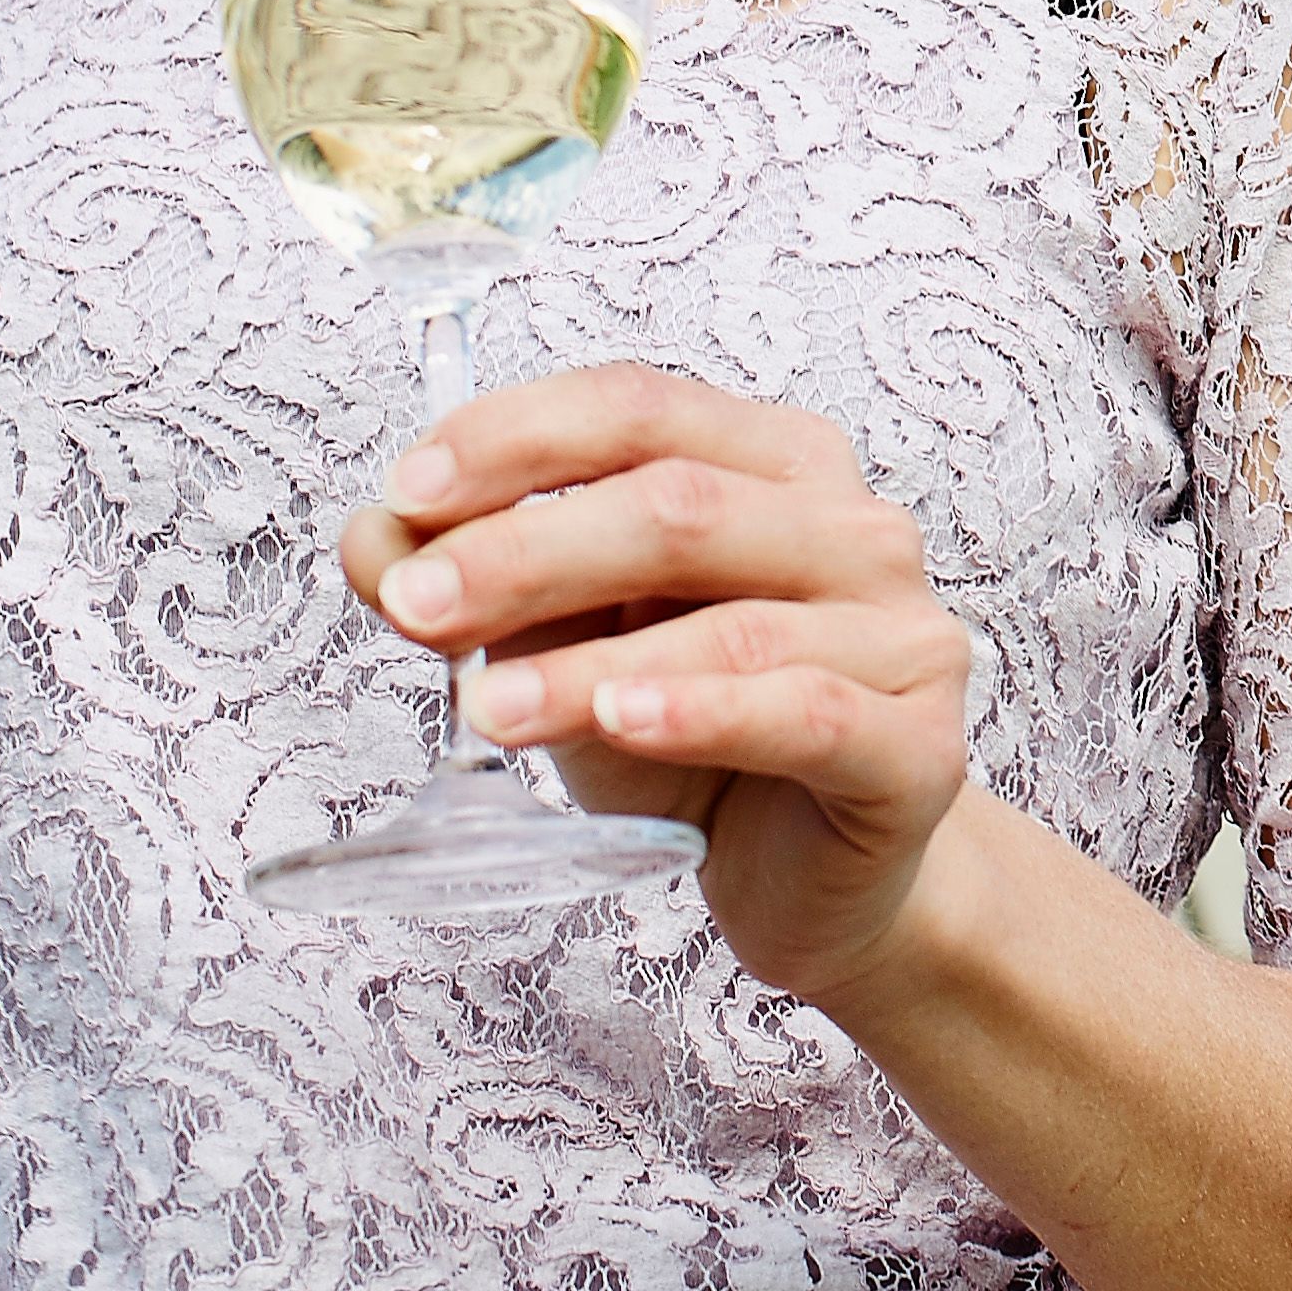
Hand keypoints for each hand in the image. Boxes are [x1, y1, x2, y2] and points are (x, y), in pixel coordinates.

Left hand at [347, 364, 993, 1007]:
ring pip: (728, 623)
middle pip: (678, 503)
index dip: (516, 437)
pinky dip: (702, 712)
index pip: (638, 408)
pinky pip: (803, 713)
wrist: (818, 882)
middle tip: (417, 607)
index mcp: (773, 462)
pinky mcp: (917, 747)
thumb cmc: (699, 745)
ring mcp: (901, 632)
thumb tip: (374, 538)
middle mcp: (851, 525)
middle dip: (526, 551)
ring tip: (481, 709)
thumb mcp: (565, 649)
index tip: (408, 492)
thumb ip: (480, 589)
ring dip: (583, 662)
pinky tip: (624, 720)